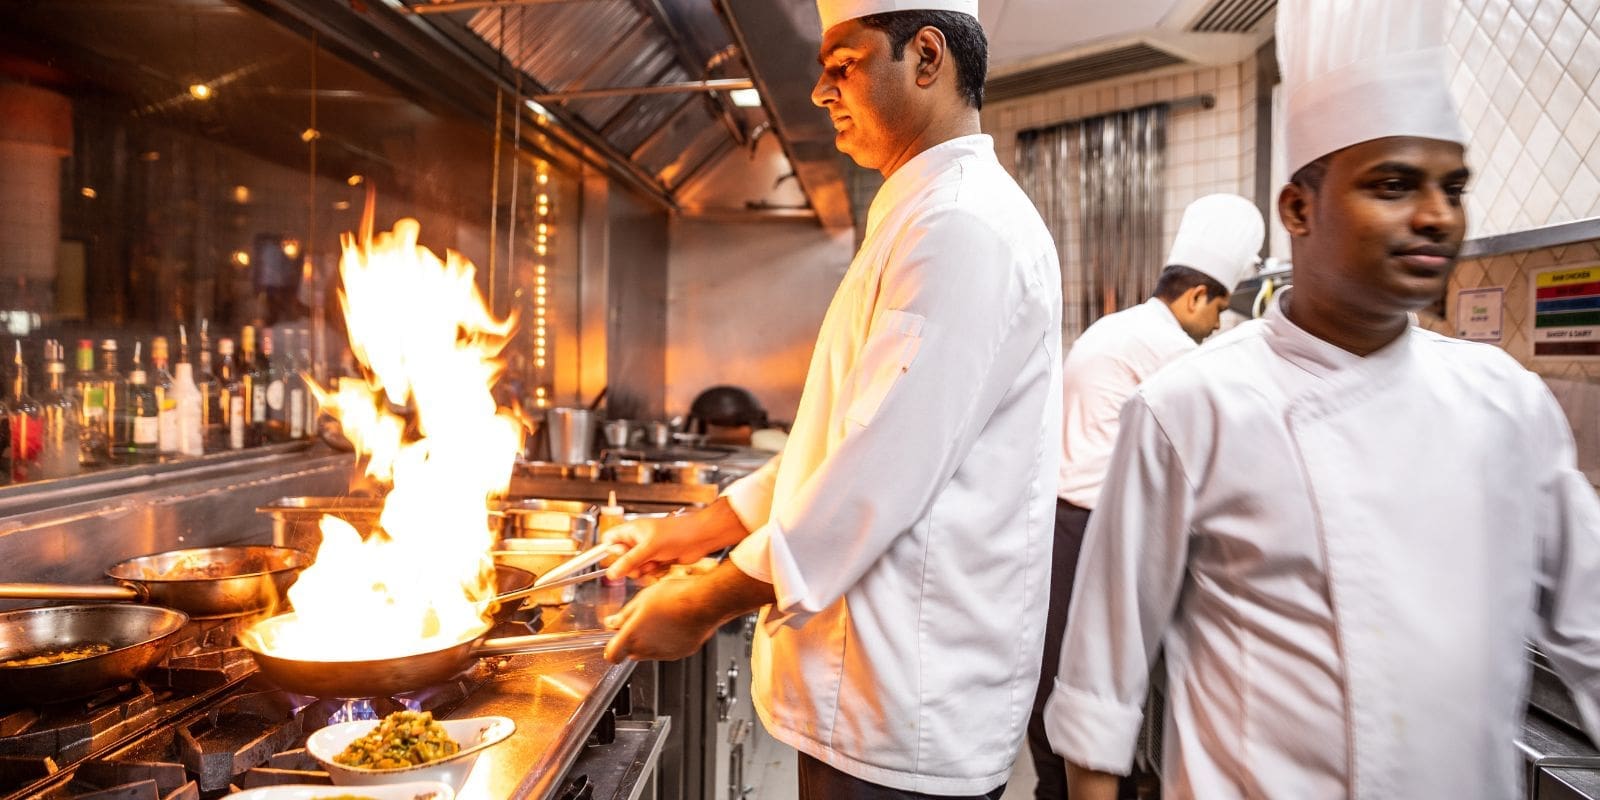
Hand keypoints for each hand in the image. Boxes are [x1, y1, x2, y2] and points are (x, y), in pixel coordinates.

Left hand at [602, 560, 776, 662]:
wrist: (704, 602)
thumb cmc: (676, 596)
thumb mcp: (643, 599)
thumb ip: (625, 614)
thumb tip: (612, 622)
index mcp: (633, 635)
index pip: (612, 655)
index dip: (611, 650)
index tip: (612, 642)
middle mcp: (647, 648)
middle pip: (631, 653)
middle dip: (630, 642)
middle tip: (638, 623)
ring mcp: (664, 653)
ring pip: (649, 653)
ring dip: (648, 642)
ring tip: (658, 621)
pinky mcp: (680, 653)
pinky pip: (667, 651)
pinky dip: (666, 643)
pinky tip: (672, 626)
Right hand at [603, 498, 749, 581]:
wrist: (699, 539)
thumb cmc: (676, 533)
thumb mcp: (649, 548)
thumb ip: (629, 561)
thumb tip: (611, 573)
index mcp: (631, 531)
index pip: (609, 540)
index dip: (611, 551)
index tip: (617, 559)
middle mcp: (638, 541)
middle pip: (622, 560)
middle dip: (632, 566)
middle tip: (644, 562)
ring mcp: (648, 551)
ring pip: (636, 569)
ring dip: (646, 570)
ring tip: (657, 562)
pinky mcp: (658, 561)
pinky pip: (648, 573)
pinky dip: (656, 573)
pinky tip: (665, 565)